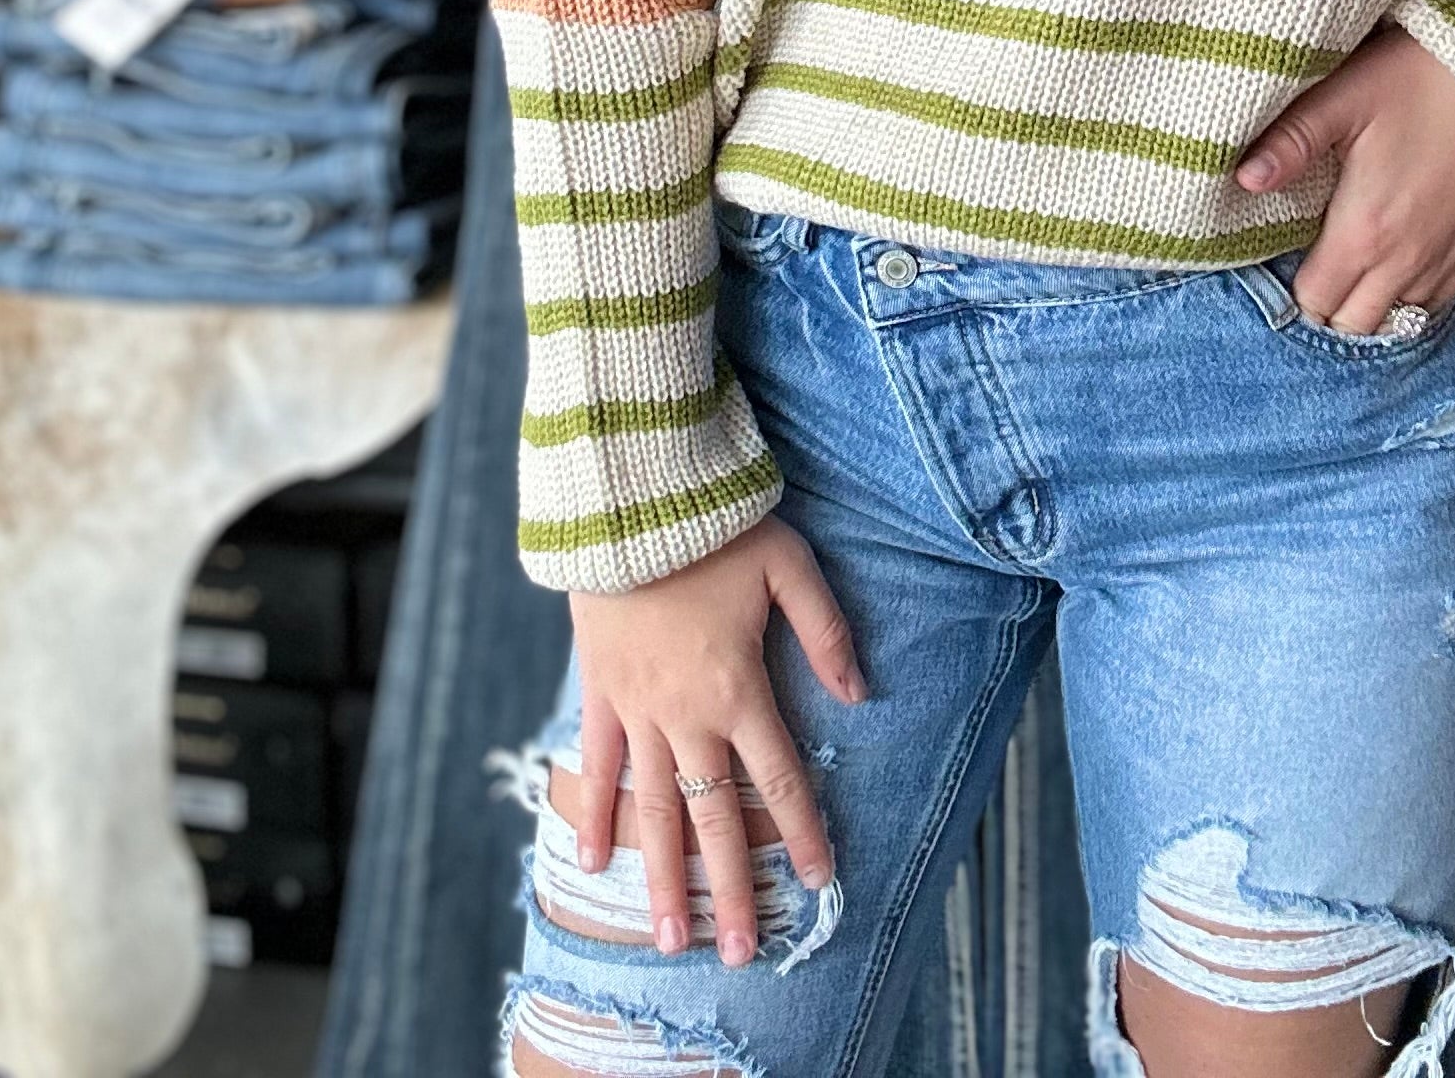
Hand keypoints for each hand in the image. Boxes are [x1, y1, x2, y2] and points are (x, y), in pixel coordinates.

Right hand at [564, 513, 865, 967]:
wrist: (628, 501)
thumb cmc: (716, 527)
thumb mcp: (789, 566)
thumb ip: (826, 631)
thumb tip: (861, 694)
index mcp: (738, 689)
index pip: (778, 778)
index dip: (802, 831)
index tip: (820, 878)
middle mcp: (687, 715)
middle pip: (713, 817)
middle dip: (730, 889)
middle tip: (740, 954)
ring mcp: (637, 710)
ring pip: (654, 809)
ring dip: (662, 877)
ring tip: (670, 938)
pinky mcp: (600, 692)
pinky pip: (596, 765)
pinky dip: (595, 814)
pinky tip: (593, 863)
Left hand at [1234, 22, 1454, 333]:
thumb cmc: (1419, 79)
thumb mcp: (1344, 97)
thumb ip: (1290, 142)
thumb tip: (1242, 178)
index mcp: (1364, 231)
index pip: (1314, 300)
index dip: (1290, 287)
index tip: (1280, 256)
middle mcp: (1406, 260)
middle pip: (1353, 323)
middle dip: (1326, 304)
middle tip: (1310, 263)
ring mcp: (1445, 259)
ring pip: (1397, 320)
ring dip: (1369, 304)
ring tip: (1348, 268)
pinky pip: (1437, 303)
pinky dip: (1410, 298)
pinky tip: (1394, 266)